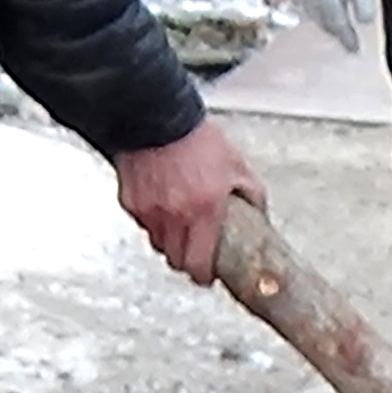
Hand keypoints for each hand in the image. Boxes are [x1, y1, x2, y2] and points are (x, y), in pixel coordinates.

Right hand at [112, 121, 266, 285]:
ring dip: (169, 241)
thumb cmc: (198, 139)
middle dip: (186, 260)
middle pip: (175, 261)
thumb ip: (252, 197)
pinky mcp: (131, 201)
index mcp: (204, 210)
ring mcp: (150, 210)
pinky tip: (162, 203)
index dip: (203, 276)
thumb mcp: (237, 165)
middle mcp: (174, 216)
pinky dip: (152, 220)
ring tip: (179, 225)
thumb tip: (261, 219)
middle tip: (194, 252)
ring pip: (157, 244)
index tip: (207, 276)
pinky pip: (142, 223)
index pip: (199, 265)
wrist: (158, 116)